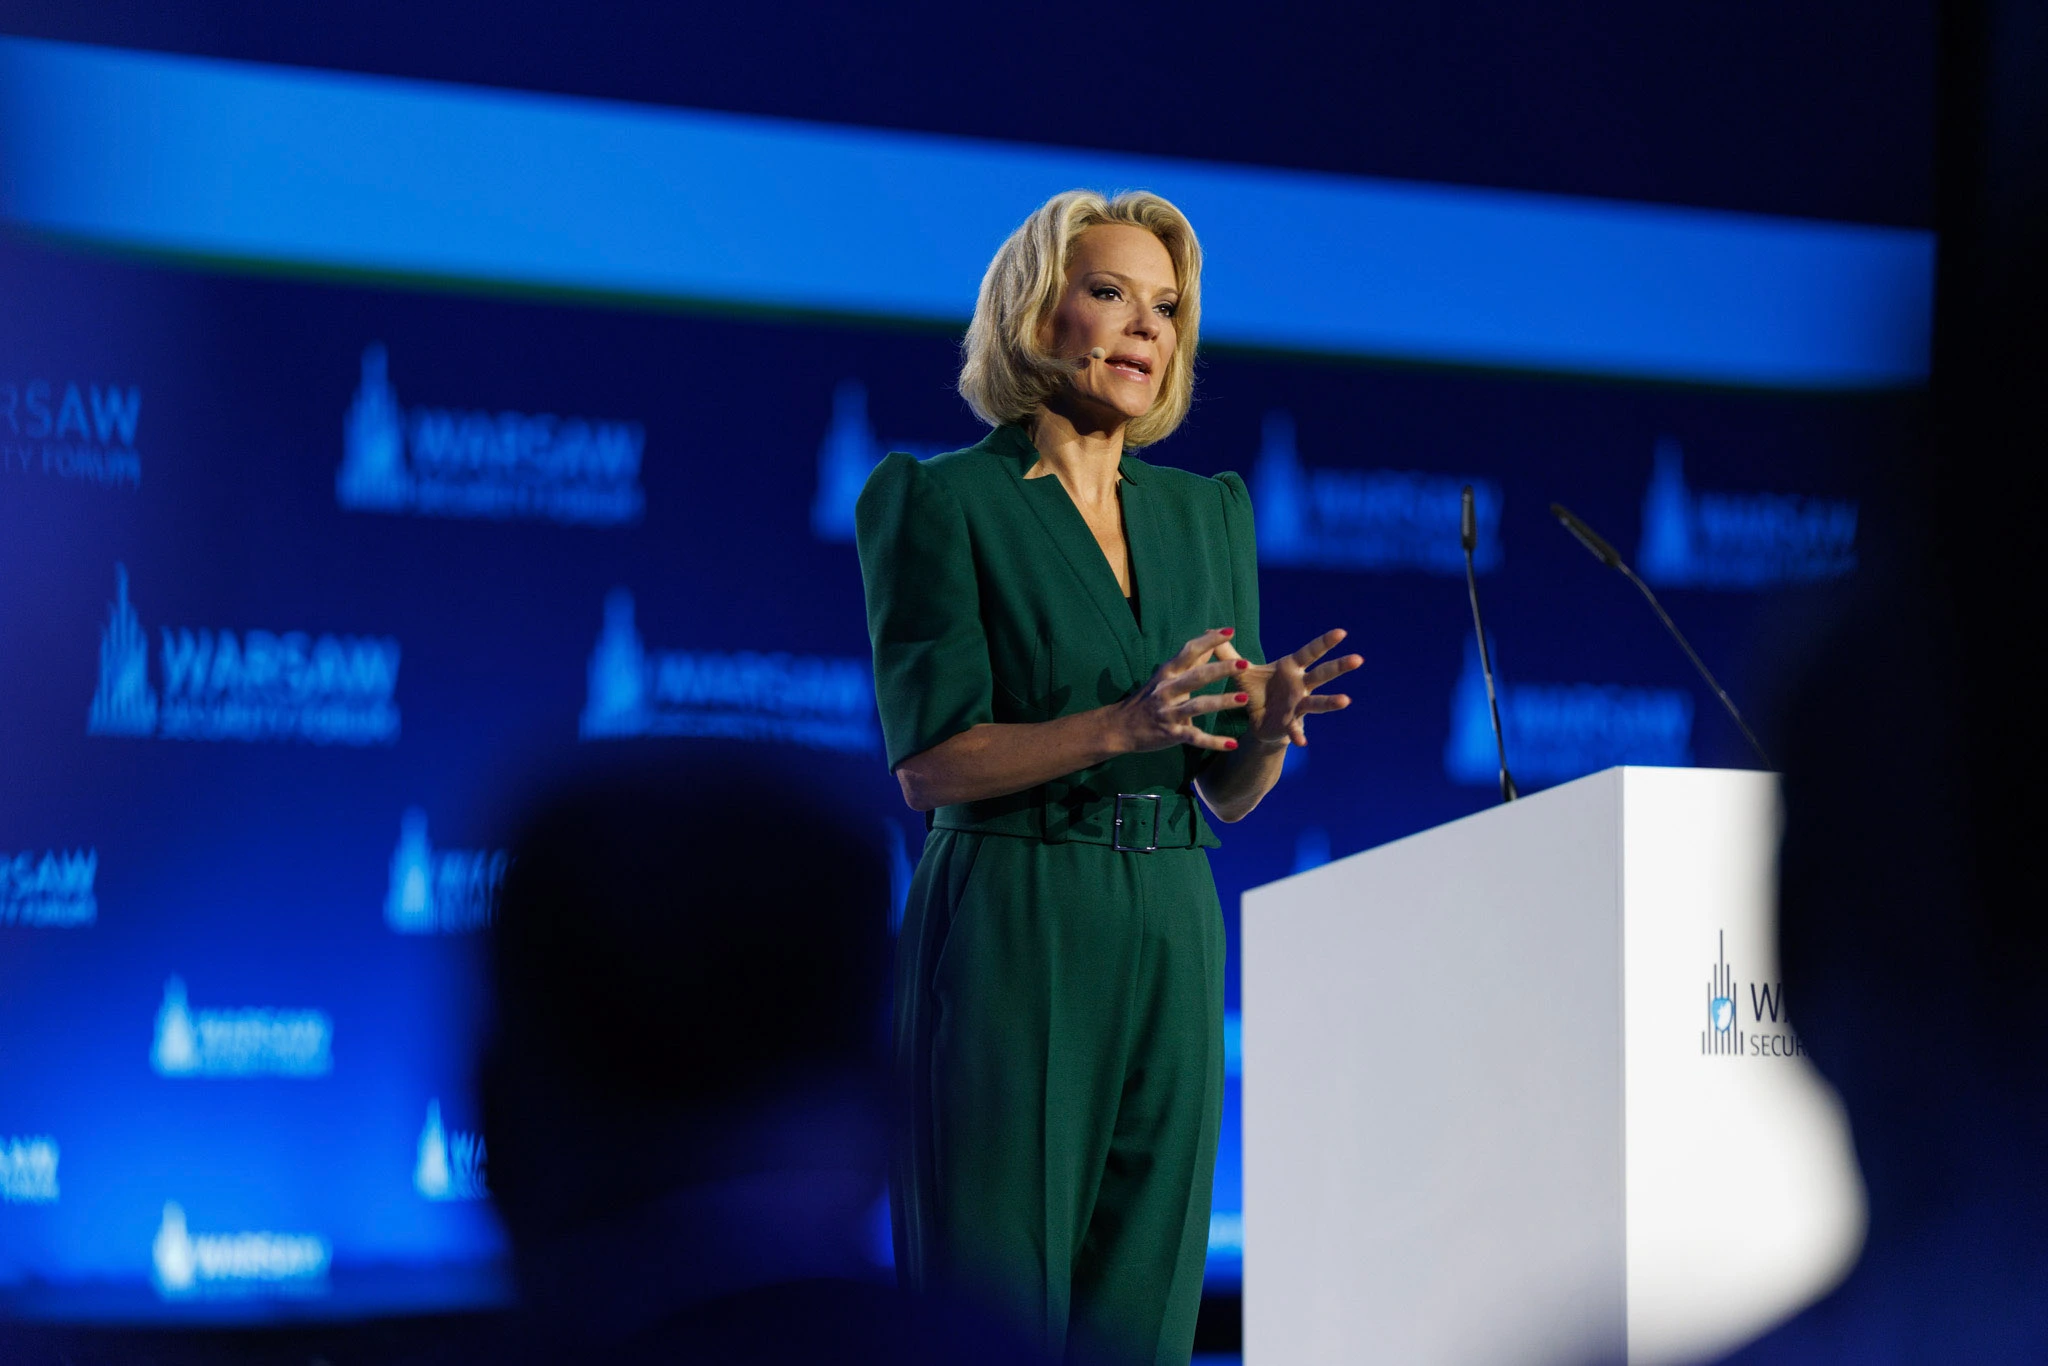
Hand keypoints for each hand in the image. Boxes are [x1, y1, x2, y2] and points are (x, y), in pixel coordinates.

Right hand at [1114, 628, 1251, 753]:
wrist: (1119, 727)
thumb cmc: (1147, 698)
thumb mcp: (1165, 676)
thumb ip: (1190, 661)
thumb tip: (1209, 640)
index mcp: (1167, 673)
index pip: (1189, 652)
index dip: (1209, 641)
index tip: (1229, 631)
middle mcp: (1167, 690)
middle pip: (1196, 677)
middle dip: (1220, 670)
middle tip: (1244, 664)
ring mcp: (1168, 712)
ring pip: (1197, 705)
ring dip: (1221, 702)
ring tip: (1244, 699)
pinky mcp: (1171, 734)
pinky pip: (1195, 737)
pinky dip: (1213, 742)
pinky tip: (1232, 744)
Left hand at [1217, 629, 1361, 747]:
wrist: (1258, 720)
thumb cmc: (1256, 690)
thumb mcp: (1240, 671)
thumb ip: (1227, 652)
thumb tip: (1210, 630)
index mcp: (1291, 668)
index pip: (1310, 652)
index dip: (1325, 642)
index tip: (1342, 632)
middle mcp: (1300, 685)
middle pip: (1323, 674)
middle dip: (1339, 666)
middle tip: (1358, 659)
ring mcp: (1299, 705)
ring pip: (1318, 702)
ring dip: (1331, 702)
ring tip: (1346, 700)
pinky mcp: (1290, 723)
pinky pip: (1295, 729)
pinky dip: (1298, 734)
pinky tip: (1302, 742)